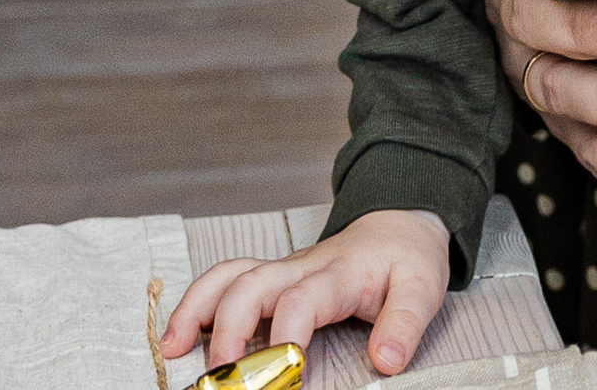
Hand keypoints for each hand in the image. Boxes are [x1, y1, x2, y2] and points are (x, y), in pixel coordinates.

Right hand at [159, 209, 449, 375]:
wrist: (398, 223)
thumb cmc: (405, 259)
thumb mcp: (422, 288)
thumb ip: (406, 324)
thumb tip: (385, 362)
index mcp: (340, 272)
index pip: (304, 299)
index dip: (289, 336)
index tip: (287, 377)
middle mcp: (302, 267)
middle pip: (253, 284)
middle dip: (230, 328)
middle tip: (222, 376)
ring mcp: (282, 270)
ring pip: (230, 276)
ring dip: (197, 309)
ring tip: (174, 350)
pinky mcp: (271, 278)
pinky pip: (226, 280)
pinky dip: (196, 302)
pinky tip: (179, 335)